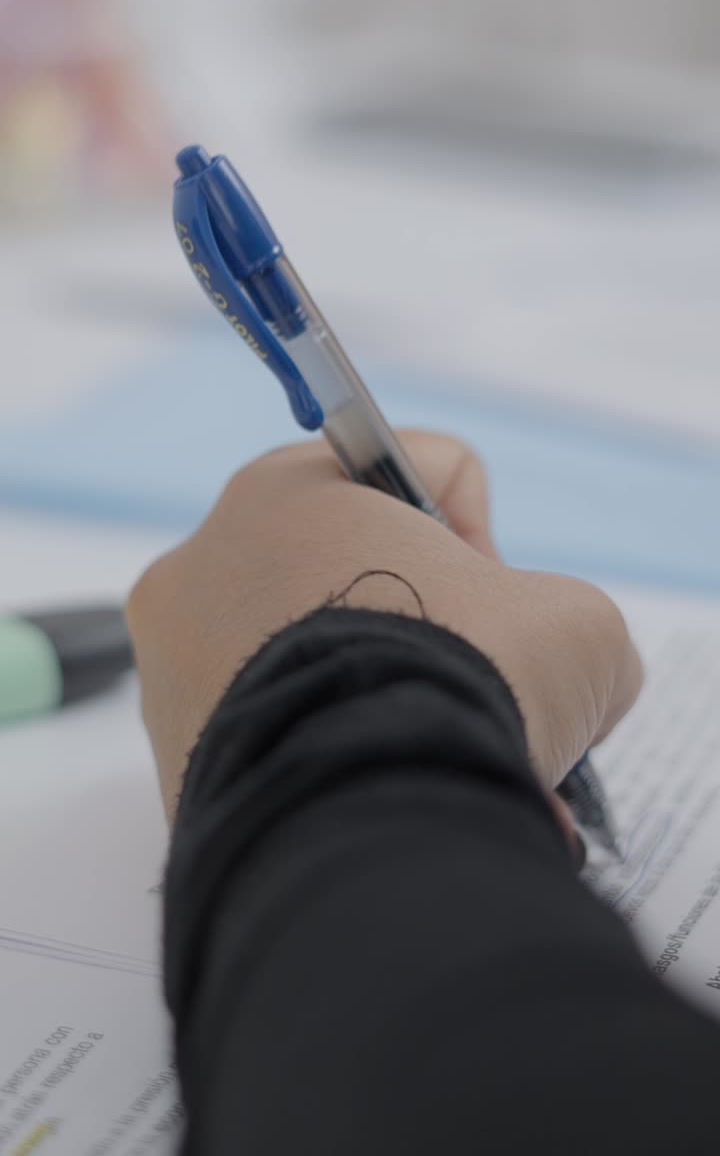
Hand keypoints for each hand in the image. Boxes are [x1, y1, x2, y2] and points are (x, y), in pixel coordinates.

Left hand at [127, 431, 642, 817]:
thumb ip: (564, 620)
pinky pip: (271, 730)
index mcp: (289, 490)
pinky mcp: (171, 753)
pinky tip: (383, 794)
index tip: (497, 610)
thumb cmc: (465, 684)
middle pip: (351, 568)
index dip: (480, 535)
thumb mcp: (574, 629)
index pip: (417, 471)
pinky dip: (328, 753)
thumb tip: (549, 677)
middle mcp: (207, 560)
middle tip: (471, 691)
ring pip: (303, 655)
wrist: (369, 824)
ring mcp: (172, 661)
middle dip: (423, 627)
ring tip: (429, 757)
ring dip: (375, 694)